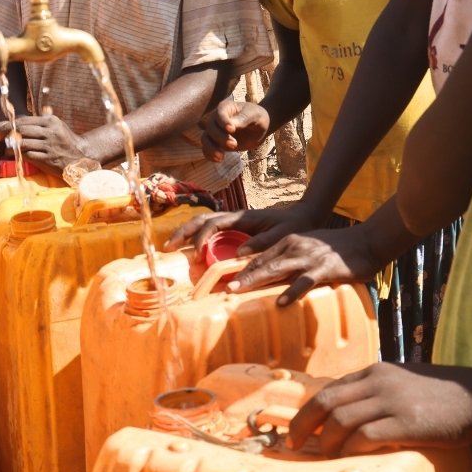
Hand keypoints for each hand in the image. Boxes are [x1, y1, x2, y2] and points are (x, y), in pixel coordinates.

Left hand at [11, 114, 91, 172]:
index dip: (10, 124)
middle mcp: (50, 131)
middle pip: (22, 130)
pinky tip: (13, 156)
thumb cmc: (66, 141)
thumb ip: (45, 119)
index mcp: (51, 121)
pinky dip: (18, 155)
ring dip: (11, 145)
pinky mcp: (48, 158)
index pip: (25, 120)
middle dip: (7, 133)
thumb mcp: (59, 126)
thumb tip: (36, 112)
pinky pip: (29, 155)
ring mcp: (50, 145)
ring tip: (5, 147)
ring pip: (24, 142)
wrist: (82, 157)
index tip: (0, 128)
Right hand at [165, 200, 330, 252]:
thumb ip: (263, 243)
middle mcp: (235, 217)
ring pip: (203, 223)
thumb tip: (239, 254)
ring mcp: (234, 223)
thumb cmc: (295, 226)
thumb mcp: (282, 235)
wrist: (305, 216)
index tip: (197, 254)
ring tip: (172, 247)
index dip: (201, 238)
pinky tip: (191, 250)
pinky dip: (197, 238)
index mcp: (243, 217)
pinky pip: (212, 231)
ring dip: (186, 234)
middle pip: (201, 219)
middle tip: (167, 247)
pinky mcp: (236, 230)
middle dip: (183, 231)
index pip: (214, 224)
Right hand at [201, 99, 270, 161]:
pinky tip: (219, 160)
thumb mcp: (254, 116)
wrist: (258, 128)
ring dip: (211, 148)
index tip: (232, 130)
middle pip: (210, 128)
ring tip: (221, 157)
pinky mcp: (216, 143)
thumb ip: (243, 119)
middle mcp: (216, 118)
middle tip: (234, 144)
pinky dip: (210, 155)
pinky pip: (207, 149)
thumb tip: (231, 126)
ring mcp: (215, 131)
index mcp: (226, 108)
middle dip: (220, 137)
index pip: (219, 114)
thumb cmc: (257, 117)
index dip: (223, 122)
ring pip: (205, 139)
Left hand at [228, 225, 383, 305]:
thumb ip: (294, 261)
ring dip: (255, 280)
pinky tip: (281, 302)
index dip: (242, 268)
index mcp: (290, 242)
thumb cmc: (338, 248)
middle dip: (241, 276)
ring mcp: (309, 257)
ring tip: (238, 292)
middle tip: (223, 288)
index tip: (224, 281)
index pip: (260, 256)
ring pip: (277, 269)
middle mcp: (295, 247)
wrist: (366, 241)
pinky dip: (292, 291)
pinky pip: (304, 281)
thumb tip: (279, 280)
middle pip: (262, 262)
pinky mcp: (325, 268)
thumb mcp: (310, 248)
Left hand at [285, 363, 471, 457]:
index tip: (297, 430)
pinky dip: (350, 448)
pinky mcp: (407, 422)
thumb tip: (345, 415)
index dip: (307, 410)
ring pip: (341, 419)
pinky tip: (348, 458)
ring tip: (324, 457)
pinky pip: (366, 435)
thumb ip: (376, 393)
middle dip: (303, 424)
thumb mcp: (402, 383)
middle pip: (326, 401)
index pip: (329, 388)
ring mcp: (393, 401)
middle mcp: (379, 382)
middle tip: (293, 444)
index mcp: (376, 372)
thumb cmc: (439, 396)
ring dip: (327, 442)